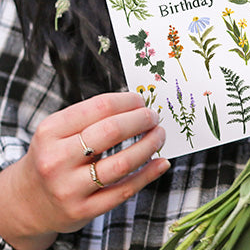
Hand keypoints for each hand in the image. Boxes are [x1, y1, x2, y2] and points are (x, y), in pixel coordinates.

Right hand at [0, 92, 169, 249]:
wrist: (26, 201)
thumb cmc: (52, 156)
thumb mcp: (59, 131)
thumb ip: (92, 117)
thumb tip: (135, 104)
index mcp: (51, 131)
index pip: (100, 107)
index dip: (128, 101)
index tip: (141, 101)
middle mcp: (56, 159)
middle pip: (112, 131)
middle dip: (141, 120)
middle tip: (154, 117)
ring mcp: (69, 188)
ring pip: (122, 163)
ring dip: (149, 145)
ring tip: (159, 136)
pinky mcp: (82, 210)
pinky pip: (124, 190)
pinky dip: (148, 174)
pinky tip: (160, 163)